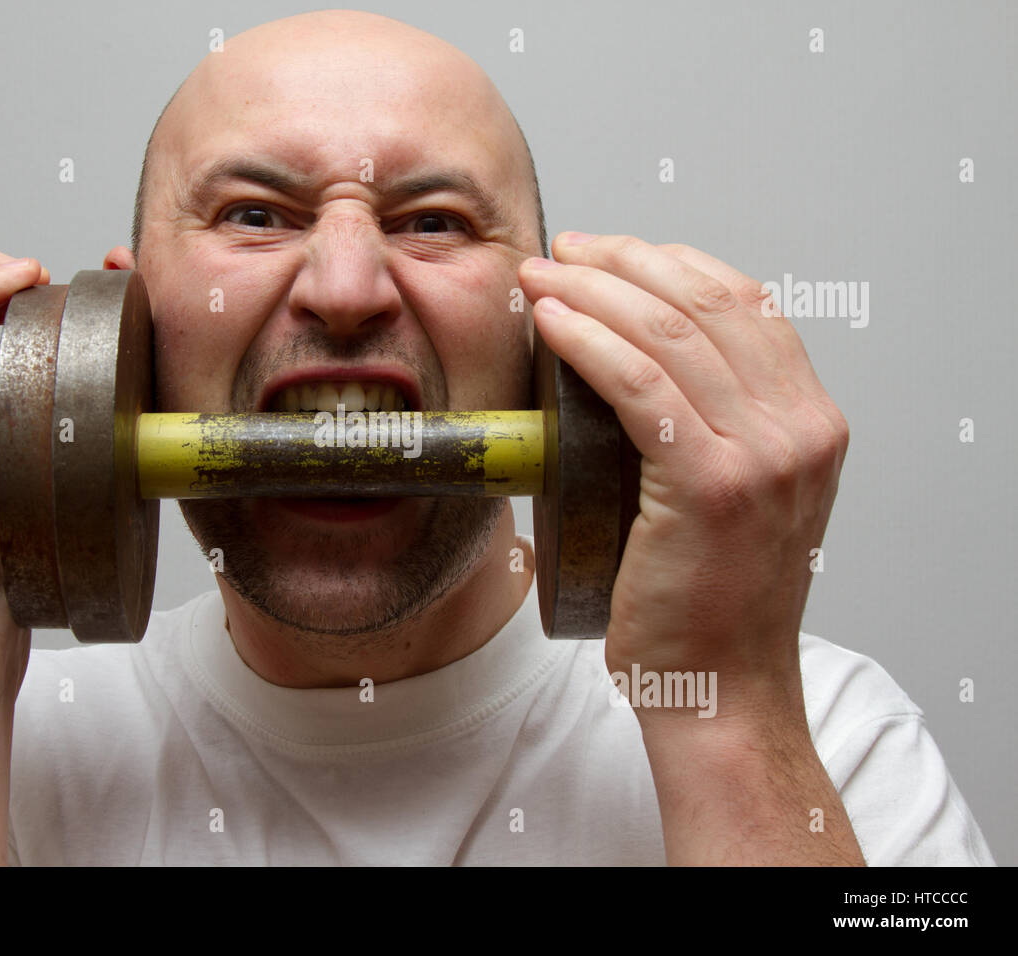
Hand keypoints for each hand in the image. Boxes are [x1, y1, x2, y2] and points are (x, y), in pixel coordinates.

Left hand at [518, 234, 848, 730]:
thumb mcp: (736, 500)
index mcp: (811, 421)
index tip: (609, 252)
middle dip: (624, 260)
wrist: (720, 688)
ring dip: (594, 289)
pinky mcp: (713, 484)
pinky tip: (552, 321)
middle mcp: (801, 427)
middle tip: (564, 251)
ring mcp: (765, 454)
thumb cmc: (706, 601)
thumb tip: (635, 372)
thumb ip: (715, 433)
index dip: (670, 262)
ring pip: (669, 333)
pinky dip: (590, 341)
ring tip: (542, 275)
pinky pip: (642, 385)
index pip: (744, 304)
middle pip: (707, 302)